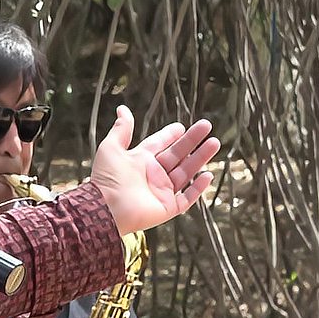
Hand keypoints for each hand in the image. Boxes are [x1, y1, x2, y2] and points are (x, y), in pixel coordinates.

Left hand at [90, 105, 218, 234]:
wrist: (105, 208)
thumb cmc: (105, 179)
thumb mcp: (111, 148)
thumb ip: (121, 129)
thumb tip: (122, 109)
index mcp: (139, 160)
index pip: (159, 144)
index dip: (170, 135)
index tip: (181, 126)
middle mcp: (151, 175)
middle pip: (177, 155)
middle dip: (192, 141)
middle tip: (206, 126)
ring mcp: (160, 192)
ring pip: (186, 172)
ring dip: (200, 158)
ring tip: (214, 143)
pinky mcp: (167, 207)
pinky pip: (186, 198)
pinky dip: (198, 188)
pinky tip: (207, 175)